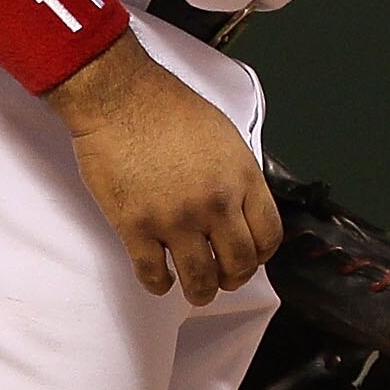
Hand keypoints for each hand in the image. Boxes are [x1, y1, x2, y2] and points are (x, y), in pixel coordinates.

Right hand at [44, 37, 282, 304]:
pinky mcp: (136, 227)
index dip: (262, 254)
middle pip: (239, 263)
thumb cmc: (168, 107)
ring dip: (201, 291)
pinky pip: (154, 273)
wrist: (120, 98)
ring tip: (196, 290)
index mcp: (241, 177)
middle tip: (225, 279)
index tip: (252, 258)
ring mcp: (176, 219)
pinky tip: (160, 279)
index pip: (269, 234)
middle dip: (234, 278)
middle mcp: (215, 203)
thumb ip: (236, 175)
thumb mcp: (223, 136)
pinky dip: (159, 284)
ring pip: (200, 279)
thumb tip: (240, 204)